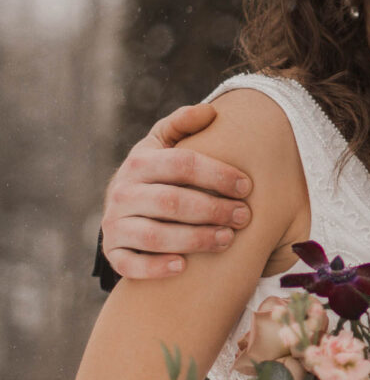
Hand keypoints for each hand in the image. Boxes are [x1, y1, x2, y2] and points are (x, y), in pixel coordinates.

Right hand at [102, 104, 253, 279]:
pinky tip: (183, 267)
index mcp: (139, 161)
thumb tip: (210, 112)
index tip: (247, 186)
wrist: (122, 206)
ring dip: (195, 239)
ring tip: (227, 240)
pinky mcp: (112, 253)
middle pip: (171, 201)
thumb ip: (183, 124)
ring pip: (155, 235)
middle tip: (243, 217)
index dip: (217, 175)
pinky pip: (130, 265)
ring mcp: (115, 224)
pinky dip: (155, 267)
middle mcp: (122, 192)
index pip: (182, 164)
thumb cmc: (156, 173)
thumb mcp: (163, 143)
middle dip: (213, 209)